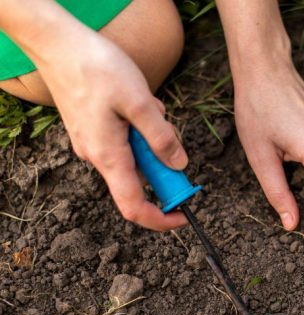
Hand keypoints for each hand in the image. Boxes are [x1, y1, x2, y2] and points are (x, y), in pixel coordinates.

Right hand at [35, 29, 188, 230]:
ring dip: (152, 138)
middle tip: (168, 132)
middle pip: (140, 180)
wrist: (58, 44)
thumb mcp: (140, 102)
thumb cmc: (97, 68)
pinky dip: (140, 128)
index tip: (184, 215)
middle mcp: (98, 157)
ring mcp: (94, 144)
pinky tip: (137, 102)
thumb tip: (179, 166)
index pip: (134, 207)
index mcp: (109, 156)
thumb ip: (161, 138)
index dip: (161, 218)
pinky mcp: (94, 131)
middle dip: (162, 162)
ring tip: (148, 106)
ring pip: (135, 156)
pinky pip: (126, 141)